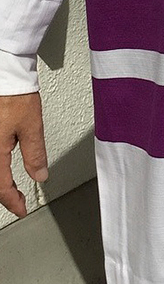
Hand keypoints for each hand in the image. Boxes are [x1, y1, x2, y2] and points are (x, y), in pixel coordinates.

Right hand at [0, 93, 47, 217]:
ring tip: (10, 188)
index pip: (1, 187)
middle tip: (17, 201)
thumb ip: (35, 154)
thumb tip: (40, 175)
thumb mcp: (31, 127)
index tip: (21, 209)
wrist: (5, 74)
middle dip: (3, 194)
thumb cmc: (14, 94)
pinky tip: (2, 167)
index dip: (12, 202)